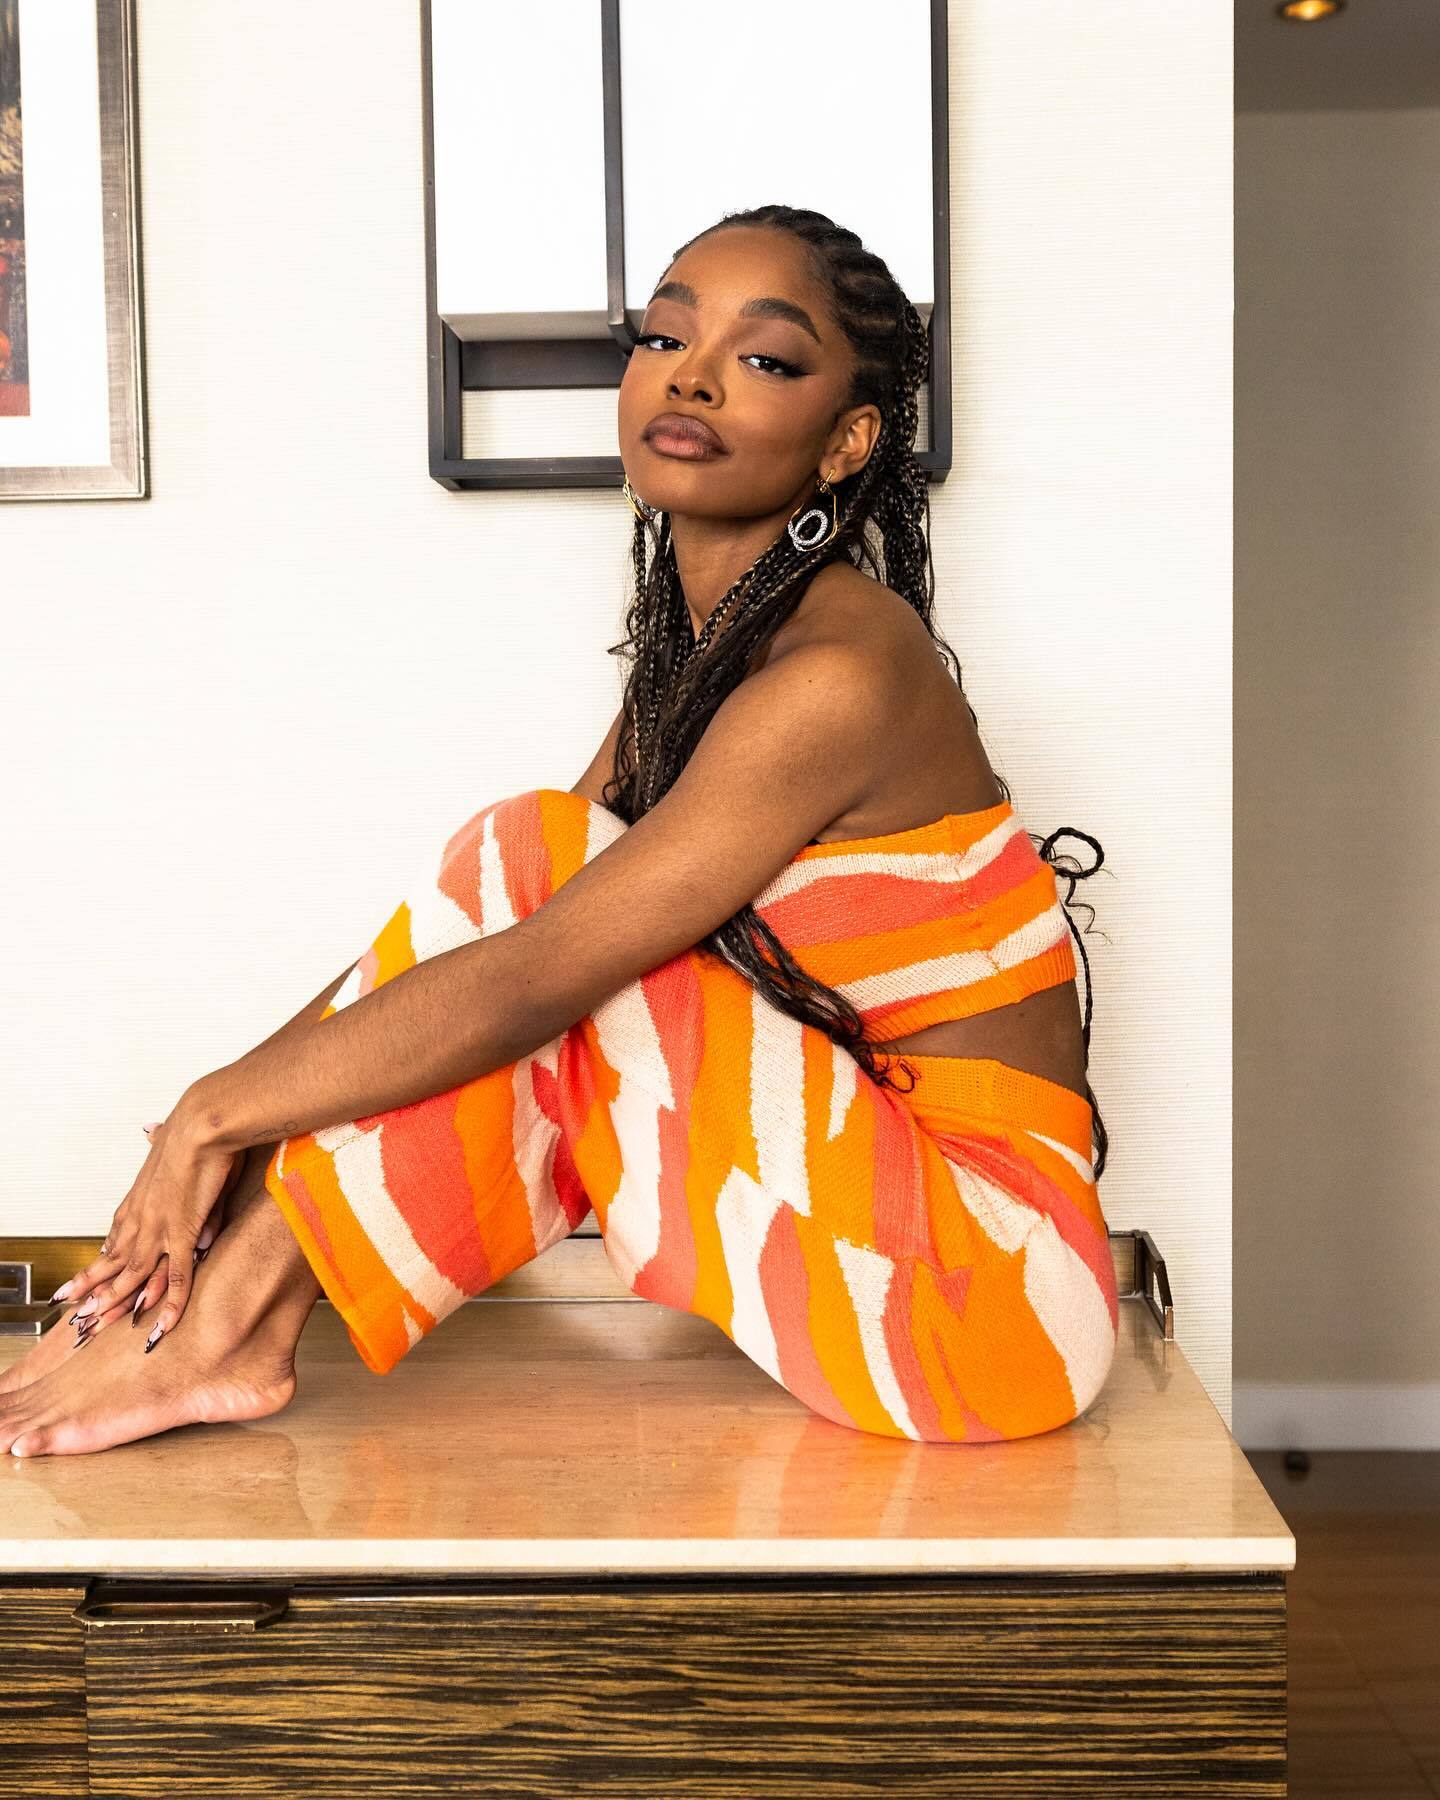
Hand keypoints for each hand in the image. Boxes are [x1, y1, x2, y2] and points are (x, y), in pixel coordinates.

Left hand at [53, 1097, 241, 1346]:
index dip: (103, 1260)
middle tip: (79, 1315)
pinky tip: (164, 1322)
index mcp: (141, 1198)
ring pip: (133, 1275)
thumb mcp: (173, 1143)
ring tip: (100, 1326)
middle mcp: (143, 1217)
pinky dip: (171, 1302)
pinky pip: (177, 1276)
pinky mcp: (184, 1232)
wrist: (202, 1125)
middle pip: (115, 1261)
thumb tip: (154, 1143)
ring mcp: (160, 1228)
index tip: (90, 1277)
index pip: (116, 1237)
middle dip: (96, 1290)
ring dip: (117, 1302)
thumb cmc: (197, 1131)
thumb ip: (169, 1161)